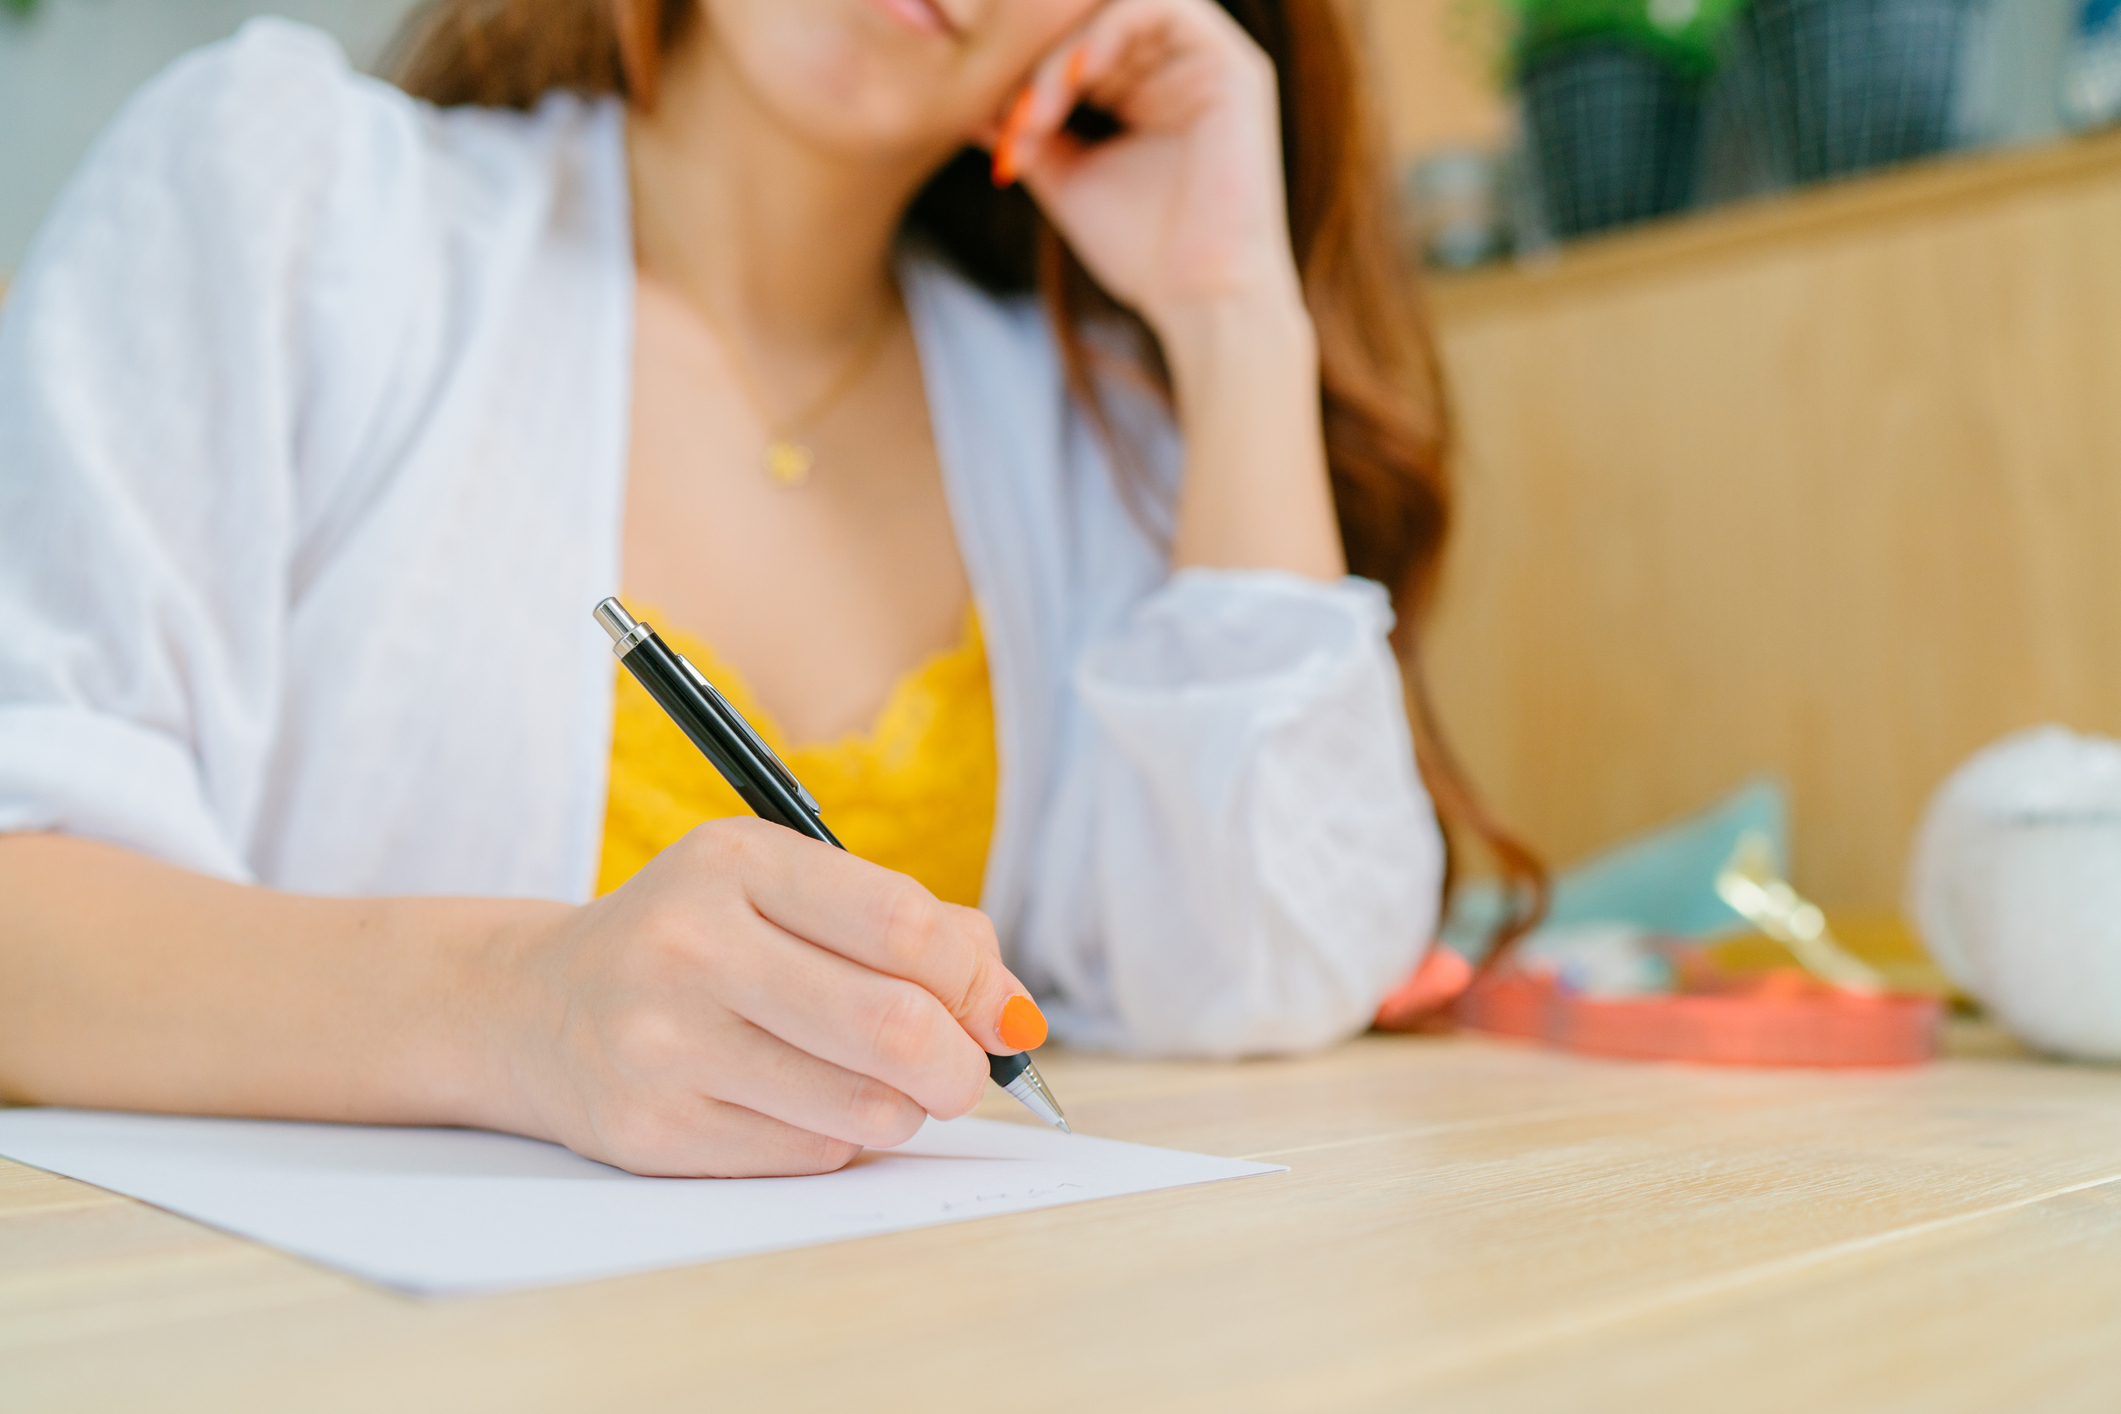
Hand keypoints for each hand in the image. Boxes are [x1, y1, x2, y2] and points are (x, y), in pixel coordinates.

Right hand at [488, 818, 1043, 1176]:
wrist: (540, 1007)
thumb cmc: (701, 942)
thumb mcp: (787, 891)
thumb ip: (913, 929)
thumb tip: (1013, 1012)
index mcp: (737, 860)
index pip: (906, 926)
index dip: (979, 982)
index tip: (999, 1012)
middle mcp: (691, 944)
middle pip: (894, 1025)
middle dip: (959, 1064)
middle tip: (961, 1072)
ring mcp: (664, 1043)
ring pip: (863, 1107)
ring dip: (904, 1110)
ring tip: (882, 1087)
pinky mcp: (653, 1131)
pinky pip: (810, 1156)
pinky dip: (840, 1141)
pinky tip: (807, 1107)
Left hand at [992, 0, 1303, 339]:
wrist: (1202, 300)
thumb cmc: (1141, 251)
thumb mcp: (1065, 176)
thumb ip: (1026, 128)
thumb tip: (967, 99)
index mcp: (1142, 90)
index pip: (1070, 42)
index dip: (1021, 69)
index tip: (987, 120)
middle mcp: (1177, 67)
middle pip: (1089, 19)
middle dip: (1034, 60)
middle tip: (1007, 115)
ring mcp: (1207, 62)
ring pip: (1116, 10)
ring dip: (1063, 51)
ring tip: (1037, 110)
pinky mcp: (1233, 66)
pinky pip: (1161, 10)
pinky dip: (1107, 32)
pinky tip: (1073, 75)